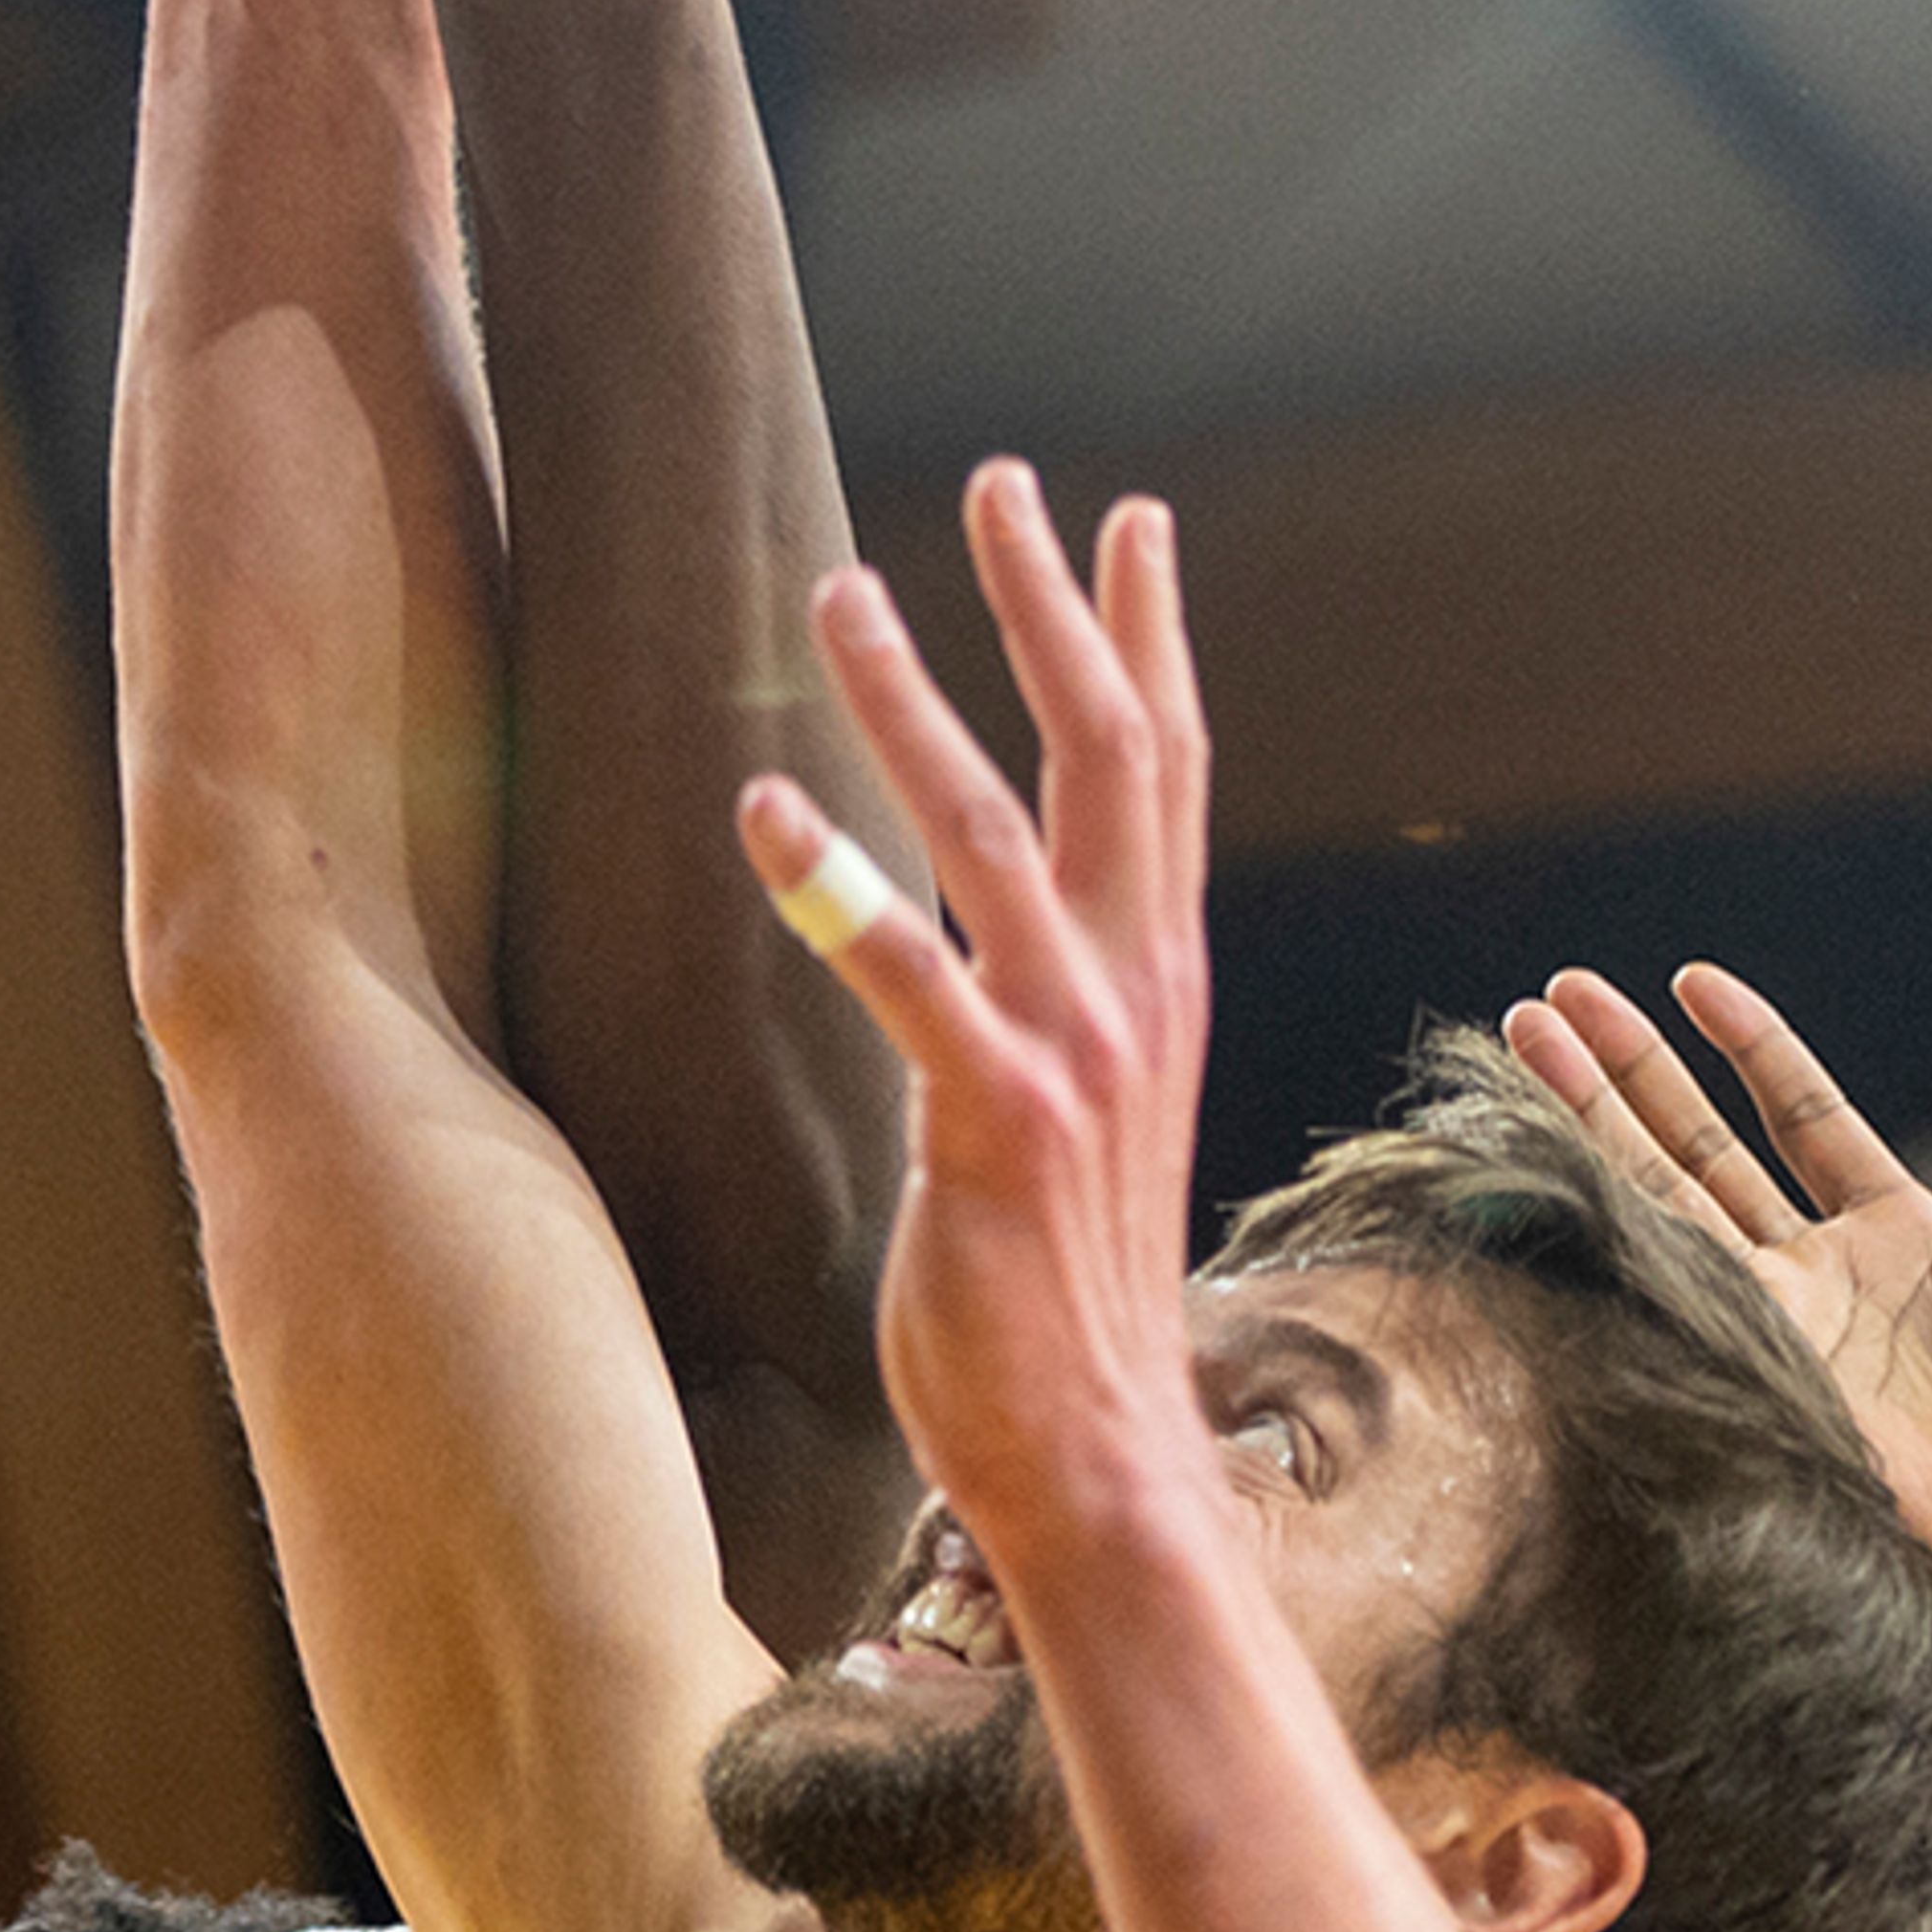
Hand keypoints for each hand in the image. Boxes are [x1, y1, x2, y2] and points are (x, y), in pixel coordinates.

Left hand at [735, 465, 1212, 1573]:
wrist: (1098, 1447)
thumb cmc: (1068, 1286)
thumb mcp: (1097, 1110)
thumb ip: (1074, 1002)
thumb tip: (1037, 929)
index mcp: (1155, 977)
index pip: (1167, 769)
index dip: (1149, 638)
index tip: (1131, 520)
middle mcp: (1132, 988)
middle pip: (1105, 754)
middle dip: (1052, 607)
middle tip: (1000, 484)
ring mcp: (1074, 1050)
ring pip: (994, 829)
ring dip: (912, 701)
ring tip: (839, 593)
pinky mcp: (997, 1123)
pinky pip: (906, 975)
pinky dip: (837, 883)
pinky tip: (764, 804)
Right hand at [1503, 961, 1931, 1623]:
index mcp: (1902, 1232)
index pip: (1805, 1116)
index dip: (1751, 1049)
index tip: (1694, 981)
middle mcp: (1822, 1272)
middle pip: (1699, 1145)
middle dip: (1626, 1070)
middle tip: (1555, 993)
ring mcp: (1780, 1320)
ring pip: (1659, 1192)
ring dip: (1587, 1112)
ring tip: (1523, 1031)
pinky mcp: (1758, 1366)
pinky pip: (1670, 1273)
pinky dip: (1609, 1215)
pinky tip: (1548, 1153)